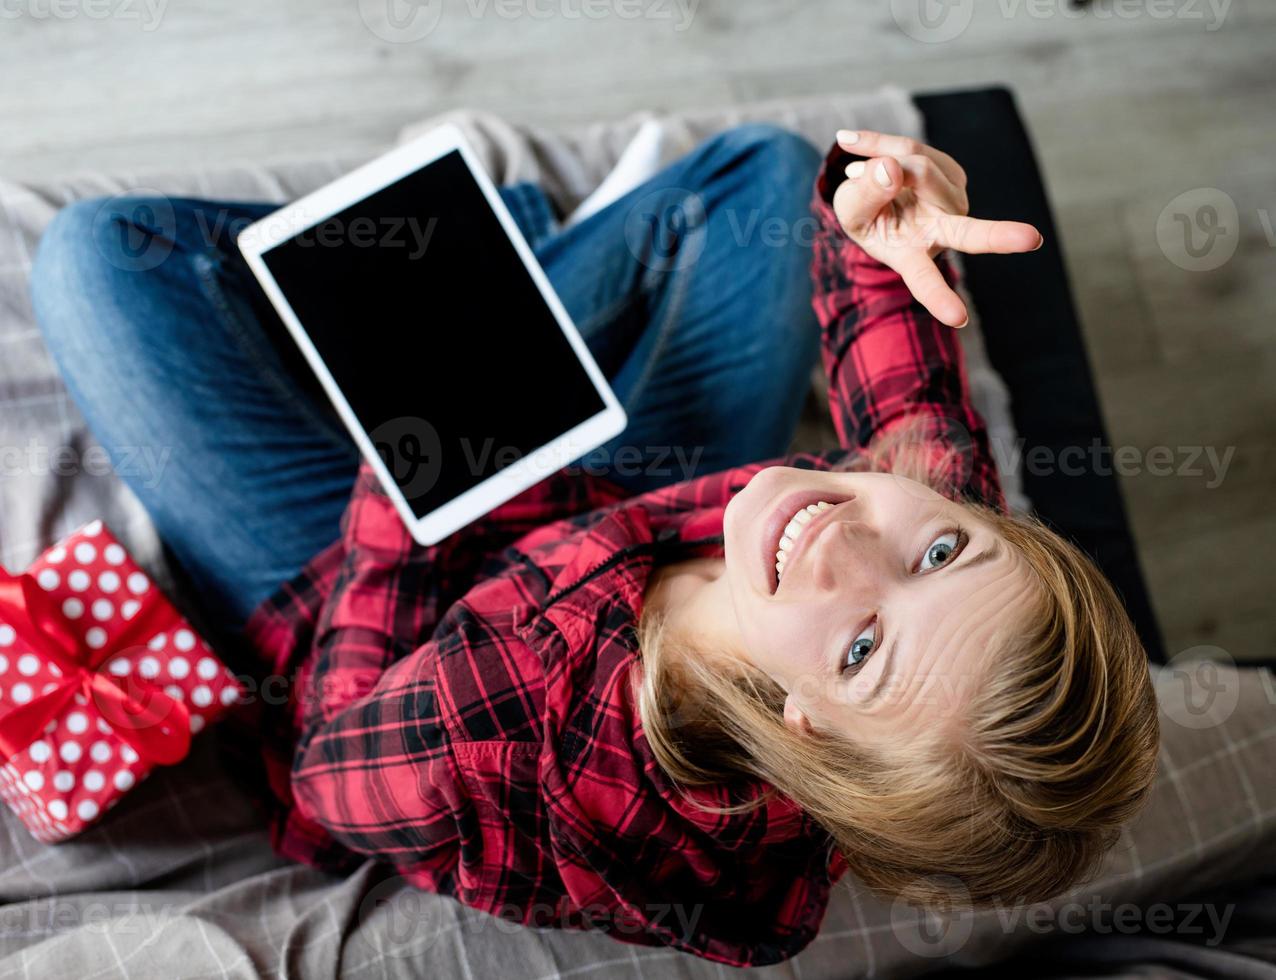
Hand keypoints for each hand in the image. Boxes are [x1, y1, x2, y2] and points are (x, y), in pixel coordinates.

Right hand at [831, 130, 1043, 326]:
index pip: (925, 280)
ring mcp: (953, 202)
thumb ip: (865, 195)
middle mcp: (942, 233)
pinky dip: (882, 145)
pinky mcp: (954, 173)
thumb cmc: (862, 213)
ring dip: (879, 158)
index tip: (958, 319)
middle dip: (999, 237)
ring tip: (852, 168)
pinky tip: (863, 149)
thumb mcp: (849, 212)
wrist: (871, 191)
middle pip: (966, 232)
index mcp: (913, 256)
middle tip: (1032, 239)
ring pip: (919, 168)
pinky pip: (914, 149)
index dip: (939, 298)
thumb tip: (892, 168)